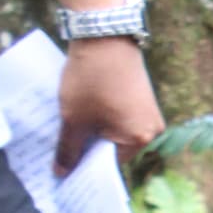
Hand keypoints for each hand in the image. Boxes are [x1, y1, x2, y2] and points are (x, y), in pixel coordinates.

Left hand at [58, 36, 158, 168]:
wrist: (104, 37)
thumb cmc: (91, 80)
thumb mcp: (73, 119)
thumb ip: (68, 150)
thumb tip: (62, 174)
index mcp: (140, 139)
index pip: (109, 164)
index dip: (84, 166)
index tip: (61, 168)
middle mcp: (152, 129)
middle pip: (114, 149)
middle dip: (88, 148)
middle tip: (60, 148)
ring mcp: (149, 112)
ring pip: (116, 132)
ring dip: (93, 131)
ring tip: (69, 125)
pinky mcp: (142, 98)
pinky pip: (121, 117)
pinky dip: (101, 117)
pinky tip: (82, 110)